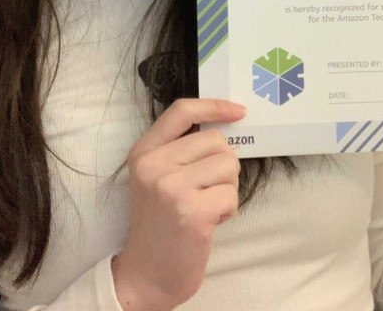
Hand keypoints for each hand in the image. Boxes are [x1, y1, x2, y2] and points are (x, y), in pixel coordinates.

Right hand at [111, 98, 245, 310]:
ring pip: (228, 164)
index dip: (214, 106)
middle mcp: (153, 165)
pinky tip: (210, 222)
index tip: (238, 112)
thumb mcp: (157, 177)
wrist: (146, 276)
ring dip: (227, 188)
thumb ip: (180, 149)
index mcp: (144, 152)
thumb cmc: (160, 224)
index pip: (182, 111)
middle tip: (206, 191)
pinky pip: (231, 193)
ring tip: (206, 206)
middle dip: (222, 165)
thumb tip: (226, 124)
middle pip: (216, 140)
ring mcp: (171, 187)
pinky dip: (228, 209)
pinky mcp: (192, 211)